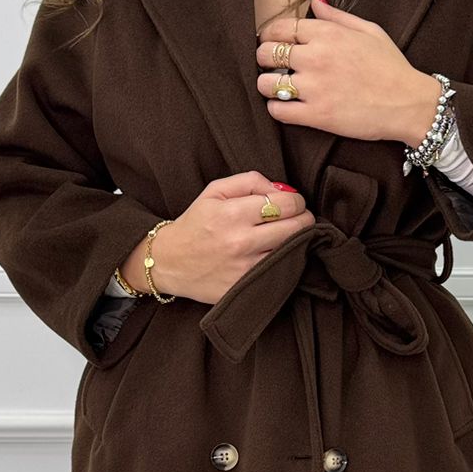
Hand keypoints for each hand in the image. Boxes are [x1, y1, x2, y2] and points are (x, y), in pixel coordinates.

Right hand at [129, 174, 314, 306]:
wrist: (168, 262)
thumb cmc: (195, 223)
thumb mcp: (214, 191)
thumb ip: (250, 182)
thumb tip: (283, 190)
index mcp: (232, 214)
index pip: (287, 204)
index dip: (298, 201)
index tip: (295, 204)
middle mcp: (241, 242)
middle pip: (296, 229)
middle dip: (304, 220)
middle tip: (299, 219)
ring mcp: (245, 270)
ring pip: (292, 252)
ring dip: (295, 243)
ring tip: (285, 237)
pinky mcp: (245, 289)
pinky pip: (279, 274)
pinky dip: (284, 263)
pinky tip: (274, 256)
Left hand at [256, 0, 441, 145]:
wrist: (409, 103)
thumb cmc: (392, 67)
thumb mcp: (369, 30)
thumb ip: (336, 15)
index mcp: (327, 33)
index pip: (279, 28)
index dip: (270, 35)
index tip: (271, 42)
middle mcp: (316, 57)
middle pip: (266, 53)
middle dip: (264, 59)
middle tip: (273, 66)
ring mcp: (315, 87)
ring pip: (266, 83)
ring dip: (267, 85)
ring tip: (278, 88)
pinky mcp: (317, 115)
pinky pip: (278, 110)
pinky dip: (277, 109)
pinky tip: (286, 106)